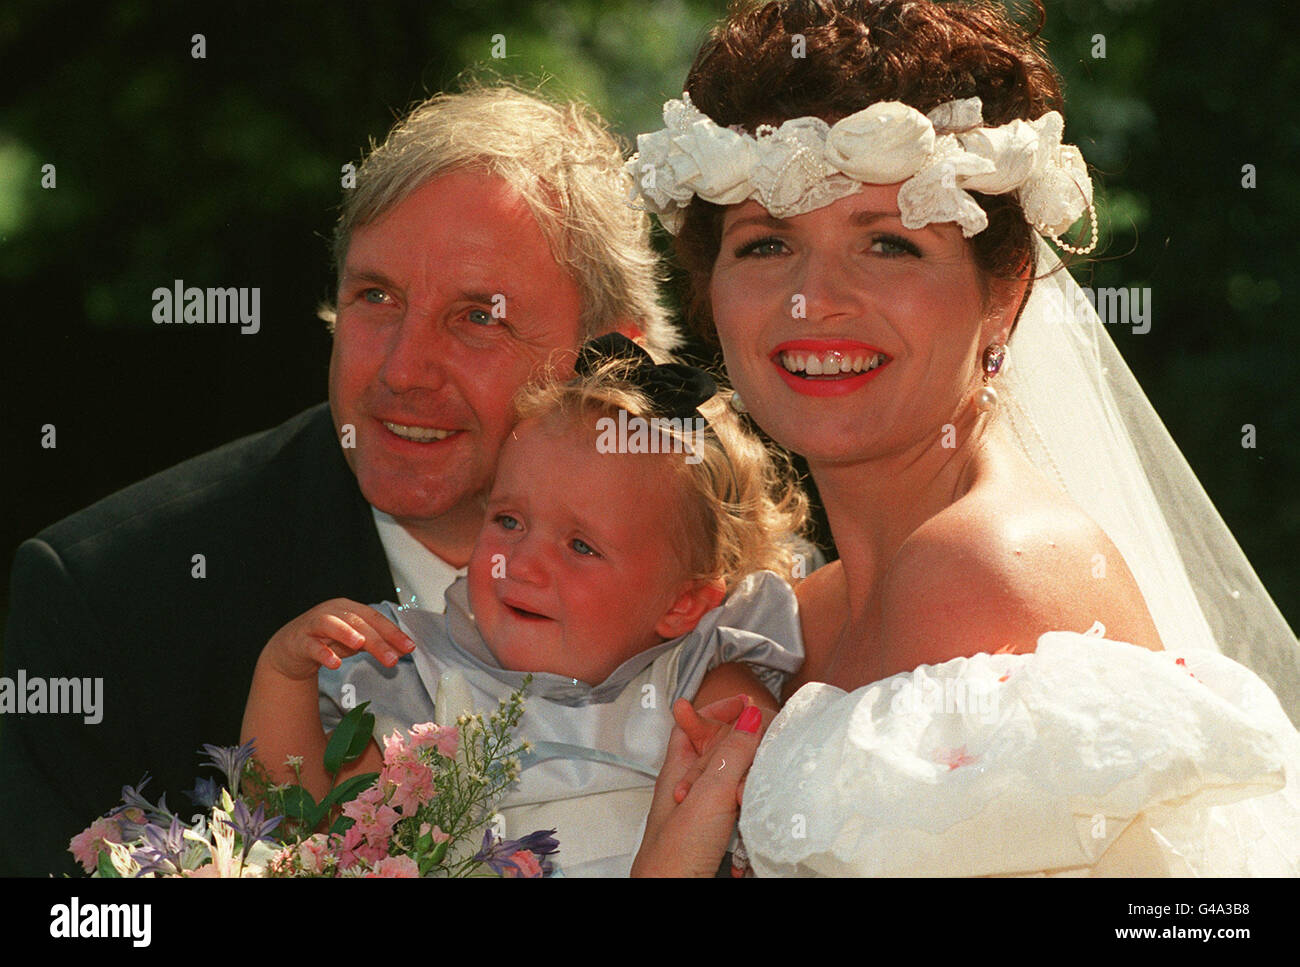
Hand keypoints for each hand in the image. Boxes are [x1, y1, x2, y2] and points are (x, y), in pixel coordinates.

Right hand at [261, 599, 413, 680]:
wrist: (291, 649)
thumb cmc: (327, 640)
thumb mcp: (355, 641)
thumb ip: (377, 643)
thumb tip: (404, 650)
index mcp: (349, 609)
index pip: (375, 618)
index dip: (393, 632)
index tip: (409, 647)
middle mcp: (333, 612)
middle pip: (358, 622)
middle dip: (377, 640)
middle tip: (393, 658)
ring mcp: (314, 624)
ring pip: (331, 625)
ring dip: (346, 633)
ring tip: (360, 644)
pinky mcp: (299, 640)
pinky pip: (311, 645)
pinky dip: (323, 653)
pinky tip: (334, 663)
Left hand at [631, 696, 767, 876]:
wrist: (675, 897)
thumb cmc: (675, 854)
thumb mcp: (708, 794)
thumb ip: (731, 753)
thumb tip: (751, 715)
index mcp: (677, 768)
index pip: (693, 722)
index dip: (717, 709)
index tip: (747, 704)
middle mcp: (692, 785)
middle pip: (722, 748)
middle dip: (742, 751)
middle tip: (754, 758)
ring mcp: (708, 809)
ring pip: (738, 778)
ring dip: (748, 782)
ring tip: (746, 797)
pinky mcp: (724, 832)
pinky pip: (746, 807)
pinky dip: (753, 807)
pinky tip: (753, 816)